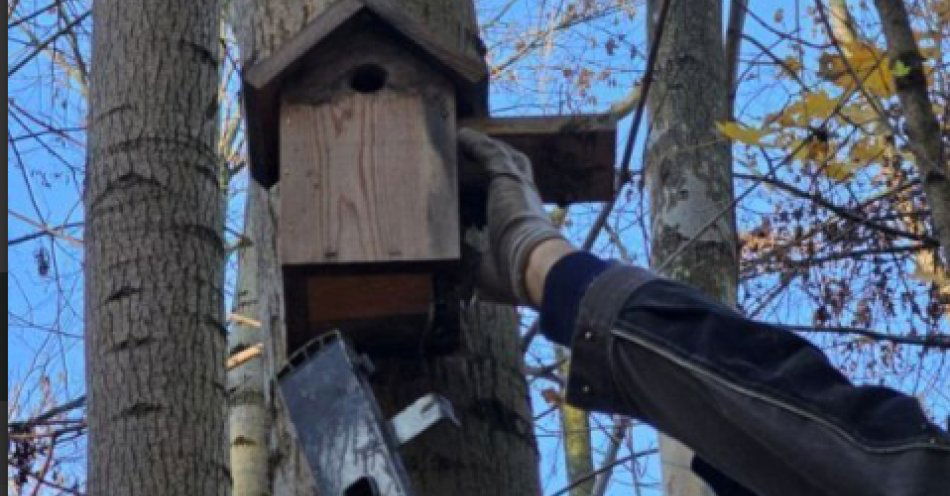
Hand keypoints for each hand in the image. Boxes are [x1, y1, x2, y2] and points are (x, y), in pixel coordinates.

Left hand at [458, 128, 565, 305]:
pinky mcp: (508, 178)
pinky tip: (461, 135)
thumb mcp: (483, 268)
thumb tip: (447, 266)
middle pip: (517, 168)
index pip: (515, 196)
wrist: (532, 265)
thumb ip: (469, 260)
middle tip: (481, 150)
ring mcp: (518, 186)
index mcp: (524, 220)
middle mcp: (525, 199)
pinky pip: (489, 153)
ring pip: (504, 156)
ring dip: (487, 146)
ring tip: (467, 138)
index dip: (501, 187)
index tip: (485, 184)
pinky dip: (475, 144)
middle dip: (500, 157)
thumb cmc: (512, 274)